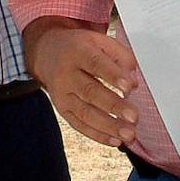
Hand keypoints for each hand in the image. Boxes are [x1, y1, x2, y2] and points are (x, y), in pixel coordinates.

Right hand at [23, 17, 139, 146]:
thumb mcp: (99, 40)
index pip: (96, 64)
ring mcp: (62, 94)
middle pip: (90, 92)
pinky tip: (114, 140)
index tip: (129, 86)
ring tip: (128, 133)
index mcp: (77, 52)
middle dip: (113, 106)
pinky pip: (78, 125)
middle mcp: (67, 74)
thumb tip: (133, 79)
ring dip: (108, 126)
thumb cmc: (78, 48)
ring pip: (84, 113)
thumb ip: (120, 55)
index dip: (113, 75)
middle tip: (133, 116)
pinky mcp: (62, 109)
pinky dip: (97, 134)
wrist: (46, 53)